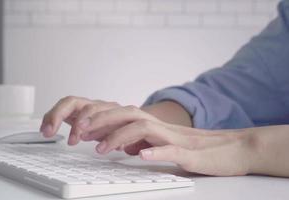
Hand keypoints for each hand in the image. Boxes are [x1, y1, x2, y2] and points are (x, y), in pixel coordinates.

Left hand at [41, 96, 288, 176]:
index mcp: (150, 125)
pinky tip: (141, 155)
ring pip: (143, 128)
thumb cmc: (193, 148)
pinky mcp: (188, 152)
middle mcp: (159, 126)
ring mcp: (173, 137)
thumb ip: (138, 141)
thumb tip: (118, 143)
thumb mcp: (158, 144)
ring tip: (101, 149)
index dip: (95, 119)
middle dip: (99, 121)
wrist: (229, 149)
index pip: (118, 115)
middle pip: (124, 114)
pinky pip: (170, 149)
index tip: (75, 130)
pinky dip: (155, 151)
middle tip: (78, 134)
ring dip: (120, 136)